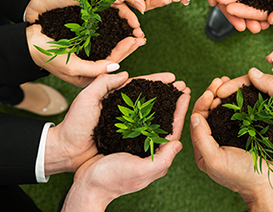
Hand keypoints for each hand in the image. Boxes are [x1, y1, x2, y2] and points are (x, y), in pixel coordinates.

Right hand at [25, 0, 144, 87]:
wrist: (26, 45)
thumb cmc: (47, 57)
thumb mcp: (73, 67)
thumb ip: (95, 69)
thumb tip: (117, 67)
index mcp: (88, 76)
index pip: (113, 63)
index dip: (125, 51)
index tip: (137, 39)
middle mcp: (89, 68)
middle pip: (114, 56)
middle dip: (128, 46)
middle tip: (142, 35)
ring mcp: (85, 58)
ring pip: (109, 49)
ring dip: (121, 40)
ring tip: (135, 32)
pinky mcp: (80, 48)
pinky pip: (100, 42)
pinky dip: (110, 34)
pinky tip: (118, 28)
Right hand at [58, 71, 189, 211]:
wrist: (87, 185)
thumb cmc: (112, 180)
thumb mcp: (140, 171)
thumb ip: (162, 160)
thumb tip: (179, 144)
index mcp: (156, 156)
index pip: (173, 130)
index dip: (180, 112)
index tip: (186, 94)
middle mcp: (148, 149)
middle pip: (165, 123)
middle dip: (173, 105)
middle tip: (180, 86)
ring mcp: (136, 144)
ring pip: (152, 120)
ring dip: (160, 104)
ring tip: (166, 89)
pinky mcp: (123, 140)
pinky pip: (136, 122)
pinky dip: (142, 109)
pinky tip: (143, 99)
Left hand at [191, 74, 272, 210]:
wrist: (271, 185)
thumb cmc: (242, 176)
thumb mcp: (216, 160)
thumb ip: (202, 139)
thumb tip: (195, 117)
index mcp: (203, 149)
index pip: (197, 119)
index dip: (202, 103)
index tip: (211, 91)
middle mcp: (214, 141)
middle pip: (209, 112)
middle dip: (212, 94)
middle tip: (219, 80)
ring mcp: (230, 136)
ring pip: (222, 110)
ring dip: (223, 94)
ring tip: (227, 81)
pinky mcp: (245, 133)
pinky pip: (237, 113)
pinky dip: (236, 100)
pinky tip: (240, 91)